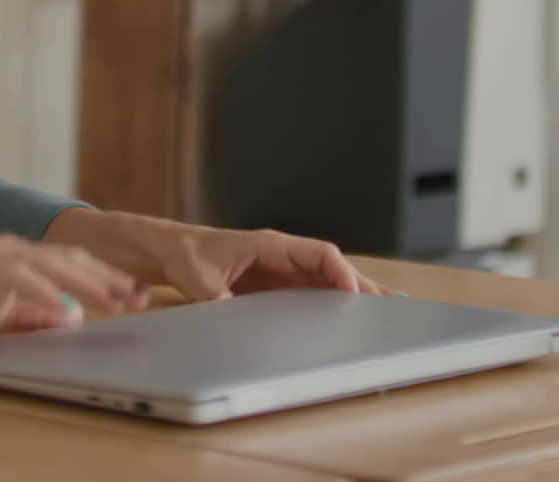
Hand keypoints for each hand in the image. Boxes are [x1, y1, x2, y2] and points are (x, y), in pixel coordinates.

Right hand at [0, 233, 150, 335]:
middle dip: (110, 278)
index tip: (135, 295)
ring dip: (89, 283)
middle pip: (73, 260)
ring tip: (116, 300)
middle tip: (141, 296)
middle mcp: (12, 249)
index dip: (106, 278)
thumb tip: (70, 320)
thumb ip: (30, 315)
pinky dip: (46, 292)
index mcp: (17, 256)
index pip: (71, 264)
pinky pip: (20, 279)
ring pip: (54, 265)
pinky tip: (66, 306)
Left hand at [146, 225, 395, 300]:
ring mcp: (281, 268)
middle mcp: (281, 254)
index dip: (339, 272)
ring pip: (325, 279)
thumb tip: (234, 313)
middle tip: (387, 305)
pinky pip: (310, 290)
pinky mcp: (275, 283)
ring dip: (351, 292)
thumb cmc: (187, 256)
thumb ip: (220, 298)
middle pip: (330, 266)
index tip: (352, 294)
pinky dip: (332, 299)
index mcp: (270, 244)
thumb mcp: (201, 280)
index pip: (317, 253)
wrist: (171, 251)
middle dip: (358, 283)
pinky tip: (349, 313)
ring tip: (382, 309)